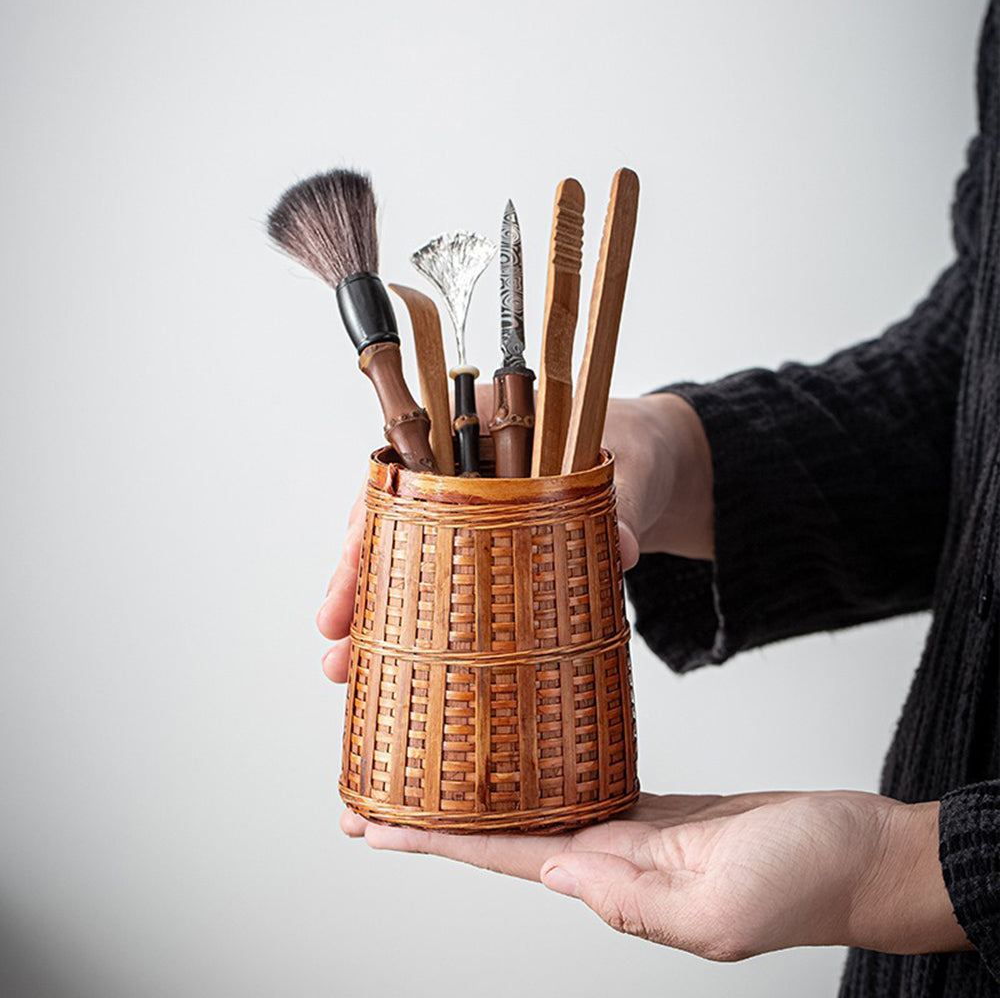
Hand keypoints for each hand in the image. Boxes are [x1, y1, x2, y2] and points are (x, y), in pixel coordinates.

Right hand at [316, 391, 712, 681]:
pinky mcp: (494, 555)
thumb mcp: (629, 468)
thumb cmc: (633, 445)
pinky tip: (399, 662)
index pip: (406, 476)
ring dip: (381, 615)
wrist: (659, 464)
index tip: (351, 576)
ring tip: (348, 668)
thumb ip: (618, 506)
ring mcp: (475, 517)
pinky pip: (451, 587)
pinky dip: (423, 623)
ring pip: (411, 562)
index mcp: (478, 428)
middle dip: (359, 586)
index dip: (371, 529)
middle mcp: (463, 473)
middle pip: (394, 527)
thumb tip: (619, 550)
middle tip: (335, 645)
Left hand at [341, 790, 968, 958]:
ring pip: (539, 804)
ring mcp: (634, 833)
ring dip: (485, 789)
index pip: (503, 856)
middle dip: (439, 813)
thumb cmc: (804, 881)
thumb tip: (557, 871)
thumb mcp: (720, 905)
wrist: (859, 853)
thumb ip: (635, 896)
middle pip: (504, 831)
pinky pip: (586, 781)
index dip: (435, 840)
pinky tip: (524, 752)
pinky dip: (545, 769)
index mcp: (615, 882)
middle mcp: (610, 860)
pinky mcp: (661, 808)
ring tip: (436, 765)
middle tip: (377, 787)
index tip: (373, 824)